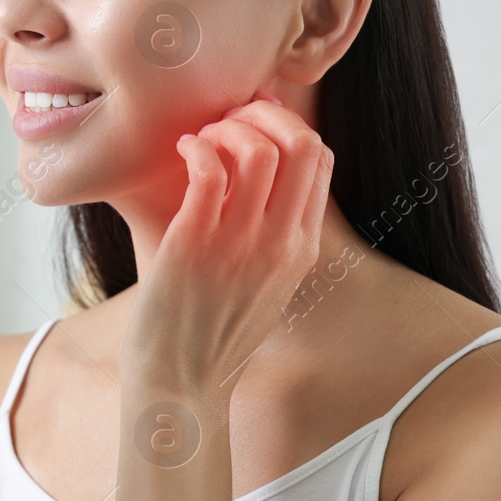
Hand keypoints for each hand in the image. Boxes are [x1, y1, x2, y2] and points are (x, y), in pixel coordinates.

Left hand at [120, 93, 333, 408]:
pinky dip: (197, 147)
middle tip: (227, 122)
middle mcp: (280, 244)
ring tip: (202, 140)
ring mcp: (239, 244)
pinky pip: (209, 170)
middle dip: (264, 115)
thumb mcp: (266, 290)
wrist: (179, 385)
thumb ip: (275, 243)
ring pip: (259, 150)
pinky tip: (183, 152)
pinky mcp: (193, 244)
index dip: (287, 127)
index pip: (321, 160)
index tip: (251, 129)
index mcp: (301, 249)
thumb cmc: (211, 335)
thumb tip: (267, 193)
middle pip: (304, 144)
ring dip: (227, 129)